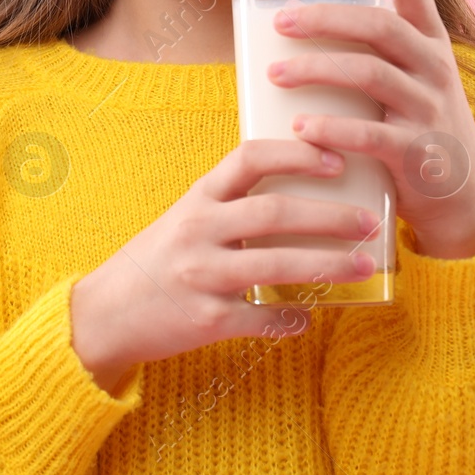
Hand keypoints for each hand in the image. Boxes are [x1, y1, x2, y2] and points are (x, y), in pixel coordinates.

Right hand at [70, 136, 377, 394]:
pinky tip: (311, 317)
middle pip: (274, 214)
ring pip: (277, 267)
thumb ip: (231, 204)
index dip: (295, 154)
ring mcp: (202, 277)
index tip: (335, 157)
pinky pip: (261, 319)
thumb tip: (298, 190)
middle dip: (330, 216)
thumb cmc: (156, 261)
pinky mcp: (206, 320)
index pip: (249, 158)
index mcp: (198, 198)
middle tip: (370, 220)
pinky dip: (291, 319)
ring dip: (328, 265)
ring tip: (364, 265)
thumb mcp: (185, 218)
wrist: (104, 314)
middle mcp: (199, 231)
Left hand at [267, 0, 474, 259]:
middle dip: (326, 19)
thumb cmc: (415, 127)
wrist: (463, 197)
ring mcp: (429, 109)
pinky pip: (372, 134)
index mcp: (430, 41)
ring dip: (317, 69)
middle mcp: (435, 68)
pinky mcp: (417, 153)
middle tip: (281, 23)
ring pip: (371, 74)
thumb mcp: (410, 80)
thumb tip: (291, 26)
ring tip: (276, 74)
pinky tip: (300, 129)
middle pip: (380, 26)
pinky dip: (333, 130)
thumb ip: (371, 54)